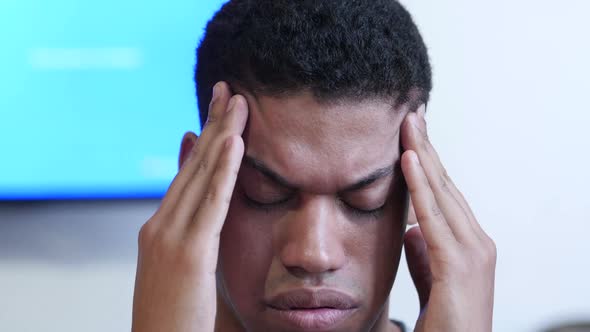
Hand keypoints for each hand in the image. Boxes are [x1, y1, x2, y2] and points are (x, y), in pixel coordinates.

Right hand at [131, 82, 247, 331]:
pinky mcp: (190, 254)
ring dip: (222, 136)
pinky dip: (224, 171)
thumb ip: (191, 235)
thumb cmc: (173, 316)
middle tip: (230, 90)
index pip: (188, 173)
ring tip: (239, 102)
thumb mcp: (180, 269)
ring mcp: (171, 237)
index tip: (219, 110)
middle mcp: (161, 224)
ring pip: (203, 176)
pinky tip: (235, 143)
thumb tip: (207, 209)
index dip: (206, 139)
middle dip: (214, 125)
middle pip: (194, 166)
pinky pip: (211, 204)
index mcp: (160, 227)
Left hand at [400, 106, 496, 331]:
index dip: (426, 161)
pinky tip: (407, 159)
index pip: (443, 193)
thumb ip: (424, 255)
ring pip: (441, 191)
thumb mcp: (430, 281)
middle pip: (445, 183)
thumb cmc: (446, 324)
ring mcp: (473, 251)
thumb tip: (412, 229)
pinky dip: (419, 185)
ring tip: (408, 122)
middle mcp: (476, 241)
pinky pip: (433, 216)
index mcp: (467, 244)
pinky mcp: (459, 265)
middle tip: (411, 112)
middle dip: (426, 147)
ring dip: (422, 154)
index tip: (411, 133)